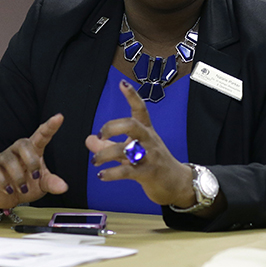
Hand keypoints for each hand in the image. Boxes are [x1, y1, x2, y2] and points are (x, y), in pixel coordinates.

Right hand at [0, 113, 68, 210]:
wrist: (4, 196)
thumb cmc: (26, 184)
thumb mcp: (42, 185)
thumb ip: (52, 183)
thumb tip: (63, 187)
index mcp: (33, 150)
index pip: (42, 135)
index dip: (50, 126)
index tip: (59, 117)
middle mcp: (18, 150)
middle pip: (23, 144)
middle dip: (31, 161)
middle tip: (35, 177)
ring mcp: (4, 158)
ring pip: (10, 160)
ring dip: (19, 177)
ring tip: (22, 189)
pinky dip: (4, 183)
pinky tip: (10, 190)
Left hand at [85, 80, 194, 206]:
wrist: (176, 183)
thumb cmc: (153, 164)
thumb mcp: (131, 151)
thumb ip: (109, 146)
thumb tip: (89, 140)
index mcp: (146, 131)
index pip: (140, 110)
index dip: (132, 96)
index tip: (123, 83)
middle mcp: (148, 140)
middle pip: (132, 125)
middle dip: (112, 127)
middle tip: (100, 135)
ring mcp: (149, 157)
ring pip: (126, 150)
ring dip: (105, 155)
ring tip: (95, 161)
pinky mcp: (148, 173)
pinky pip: (127, 171)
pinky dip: (112, 173)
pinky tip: (102, 175)